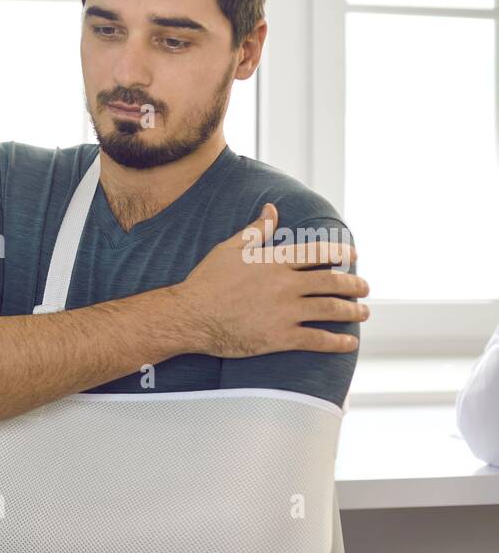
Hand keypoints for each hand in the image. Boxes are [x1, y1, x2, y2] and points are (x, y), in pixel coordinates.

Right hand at [175, 203, 370, 357]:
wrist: (189, 317)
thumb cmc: (206, 281)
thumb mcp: (229, 249)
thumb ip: (255, 230)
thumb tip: (272, 209)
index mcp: (275, 262)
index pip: (319, 253)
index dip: (341, 253)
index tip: (353, 256)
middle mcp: (285, 285)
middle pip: (333, 282)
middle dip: (355, 284)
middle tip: (364, 287)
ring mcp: (284, 312)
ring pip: (331, 310)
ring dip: (352, 311)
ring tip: (362, 312)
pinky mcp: (279, 337)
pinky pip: (317, 339)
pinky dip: (337, 342)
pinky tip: (348, 343)